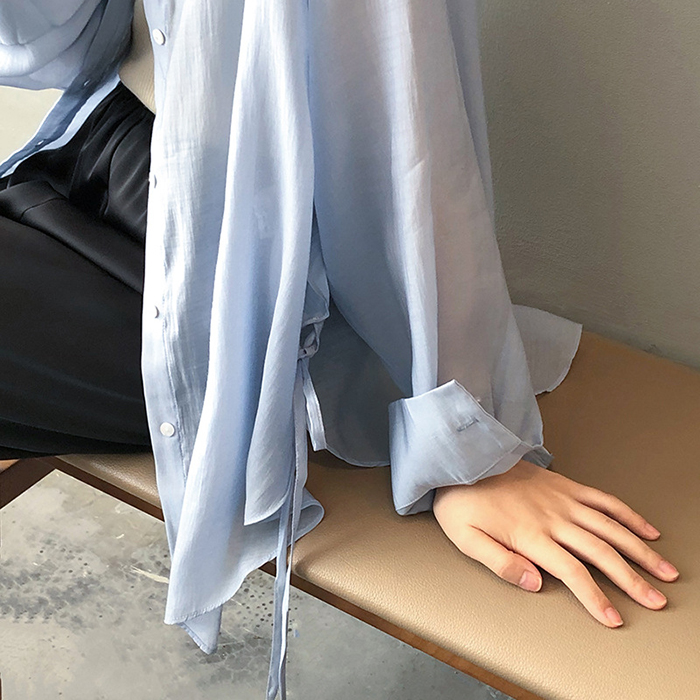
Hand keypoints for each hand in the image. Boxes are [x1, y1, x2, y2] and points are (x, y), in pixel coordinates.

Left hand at [432, 459, 679, 626]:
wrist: (463, 459)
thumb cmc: (462, 502)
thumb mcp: (467, 539)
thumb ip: (501, 563)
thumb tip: (535, 584)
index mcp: (530, 535)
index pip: (571, 572)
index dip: (595, 598)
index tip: (614, 618)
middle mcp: (553, 517)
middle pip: (601, 552)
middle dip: (632, 580)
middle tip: (655, 601)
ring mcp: (562, 499)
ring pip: (611, 526)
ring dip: (641, 550)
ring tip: (665, 570)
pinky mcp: (565, 484)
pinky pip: (603, 499)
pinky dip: (628, 514)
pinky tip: (647, 529)